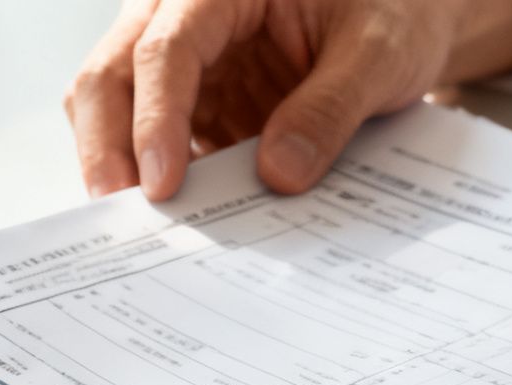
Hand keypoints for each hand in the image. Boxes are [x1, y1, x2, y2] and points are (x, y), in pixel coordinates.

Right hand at [66, 0, 511, 200]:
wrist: (404, 23)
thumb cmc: (392, 17)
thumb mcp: (378, 54)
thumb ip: (330, 108)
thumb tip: (278, 176)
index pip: (166, 48)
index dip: (156, 116)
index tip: (163, 183)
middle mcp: (184, 15)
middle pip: (113, 75)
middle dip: (108, 147)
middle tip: (121, 218)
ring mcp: (187, 63)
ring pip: (118, 109)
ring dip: (124, 169)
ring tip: (145, 235)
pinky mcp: (200, 103)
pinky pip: (163, 143)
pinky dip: (166, 183)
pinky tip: (183, 227)